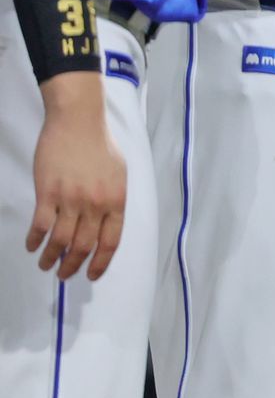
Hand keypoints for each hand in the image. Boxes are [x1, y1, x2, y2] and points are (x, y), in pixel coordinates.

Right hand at [28, 72, 125, 279]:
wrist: (78, 122)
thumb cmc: (100, 145)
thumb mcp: (119, 174)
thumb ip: (113, 200)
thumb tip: (107, 223)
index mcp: (116, 200)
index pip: (111, 241)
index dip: (101, 262)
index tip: (92, 275)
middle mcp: (95, 204)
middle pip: (84, 246)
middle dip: (73, 265)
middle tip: (64, 274)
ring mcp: (71, 199)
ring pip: (60, 240)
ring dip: (51, 258)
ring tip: (46, 265)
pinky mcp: (48, 192)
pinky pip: (40, 225)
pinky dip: (35, 240)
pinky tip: (32, 246)